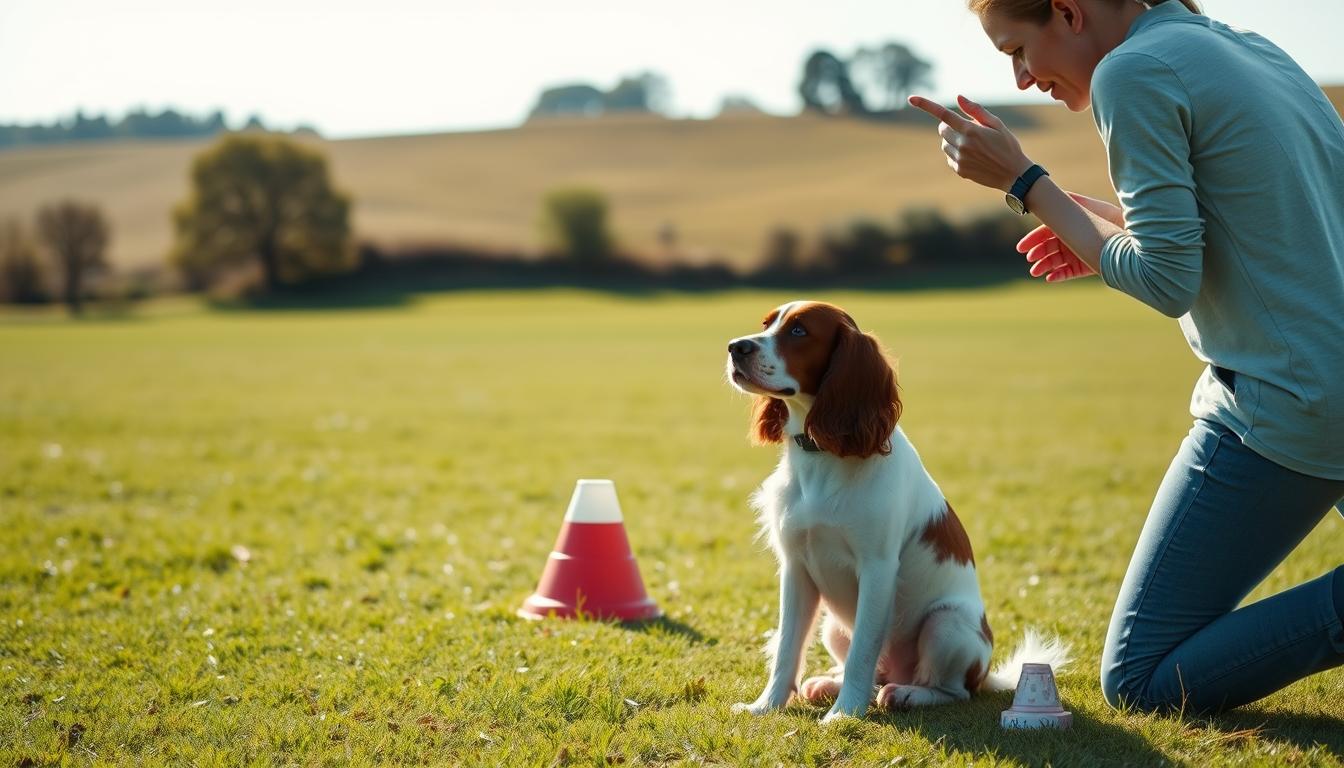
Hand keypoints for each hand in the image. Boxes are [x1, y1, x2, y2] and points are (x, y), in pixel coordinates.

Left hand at [908, 94, 1032, 191]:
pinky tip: (972, 156)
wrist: (1014, 174)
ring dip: (952, 140)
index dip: (926, 105)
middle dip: (949, 125)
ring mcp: (959, 159)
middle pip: (942, 129)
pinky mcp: (959, 170)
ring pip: (944, 144)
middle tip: (965, 128)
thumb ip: (976, 110)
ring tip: (972, 144)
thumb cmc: (1008, 145)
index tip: (911, 98)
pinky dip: (956, 154)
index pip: (943, 114)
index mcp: (971, 130)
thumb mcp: (997, 124)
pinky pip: (949, 157)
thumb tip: (958, 98)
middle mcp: (962, 145)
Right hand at [1016, 193, 1120, 281]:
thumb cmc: (1109, 216)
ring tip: (1036, 272)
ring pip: (1055, 262)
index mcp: (1067, 225)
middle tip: (1030, 259)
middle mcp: (1069, 240)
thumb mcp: (1087, 207)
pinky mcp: (1085, 267)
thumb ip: (1067, 201)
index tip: (1022, 248)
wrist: (1131, 232)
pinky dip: (1058, 276)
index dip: (1032, 240)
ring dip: (1043, 266)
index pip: (1044, 233)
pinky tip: (1050, 278)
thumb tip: (1046, 194)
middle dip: (1037, 254)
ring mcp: (1076, 254)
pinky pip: (1067, 273)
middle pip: (1047, 249)